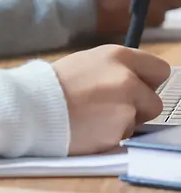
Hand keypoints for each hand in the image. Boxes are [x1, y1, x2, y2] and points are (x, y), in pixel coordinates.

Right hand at [53, 44, 169, 154]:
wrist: (34, 106)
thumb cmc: (54, 84)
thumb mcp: (87, 62)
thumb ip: (115, 70)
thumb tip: (136, 82)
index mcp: (118, 56)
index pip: (159, 70)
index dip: (150, 83)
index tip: (140, 89)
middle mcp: (127, 78)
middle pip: (155, 101)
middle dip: (139, 108)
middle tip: (114, 108)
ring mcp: (126, 106)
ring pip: (138, 121)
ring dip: (123, 122)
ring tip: (93, 117)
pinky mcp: (119, 130)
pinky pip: (123, 136)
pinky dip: (110, 135)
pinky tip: (89, 128)